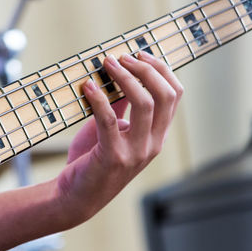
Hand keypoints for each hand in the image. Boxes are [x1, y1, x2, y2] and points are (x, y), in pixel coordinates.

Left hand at [56, 51, 182, 222]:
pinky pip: (109, 120)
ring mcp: (135, 152)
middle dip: (147, 69)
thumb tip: (119, 75)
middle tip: (124, 57)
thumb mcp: (113, 131)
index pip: (174, 96)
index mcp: (156, 136)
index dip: (161, 70)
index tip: (141, 54)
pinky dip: (99, 99)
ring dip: (126, 78)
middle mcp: (152, 144)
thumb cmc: (94, 161)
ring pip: (145, 104)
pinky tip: (88, 87)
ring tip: (108, 63)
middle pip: (165, 96)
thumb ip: (120, 107)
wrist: (77, 196)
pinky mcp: (113, 156)